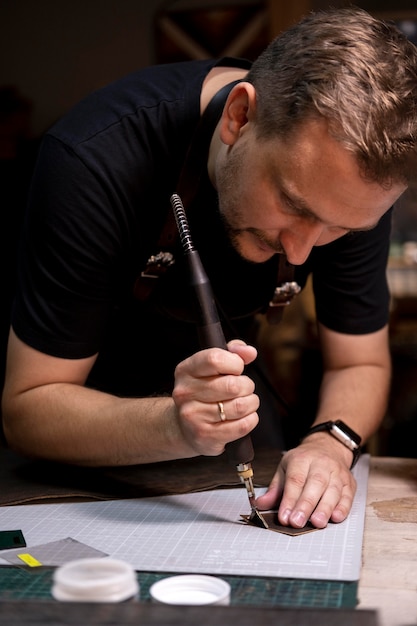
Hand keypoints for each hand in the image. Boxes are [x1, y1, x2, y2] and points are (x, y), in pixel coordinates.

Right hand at [172, 340, 259, 456]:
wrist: (185, 427)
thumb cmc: (205, 393)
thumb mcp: (212, 368)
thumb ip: (233, 352)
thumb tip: (250, 352)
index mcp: (185, 370)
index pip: (215, 359)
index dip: (235, 363)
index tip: (237, 369)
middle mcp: (185, 393)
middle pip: (233, 385)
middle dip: (247, 386)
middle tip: (244, 389)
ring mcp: (193, 416)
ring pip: (240, 406)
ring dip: (251, 403)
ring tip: (246, 402)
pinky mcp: (205, 436)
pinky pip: (242, 425)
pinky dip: (251, 419)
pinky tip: (244, 417)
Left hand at [255, 433, 356, 527]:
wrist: (328, 447)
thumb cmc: (304, 461)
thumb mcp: (285, 468)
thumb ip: (275, 489)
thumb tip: (261, 504)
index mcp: (301, 459)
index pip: (295, 480)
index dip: (289, 499)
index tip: (284, 516)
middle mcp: (321, 464)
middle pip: (315, 484)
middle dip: (306, 505)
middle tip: (298, 521)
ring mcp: (337, 473)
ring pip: (332, 490)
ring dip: (325, 508)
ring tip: (317, 522)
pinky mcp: (349, 482)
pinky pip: (348, 495)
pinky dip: (343, 507)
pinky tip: (336, 517)